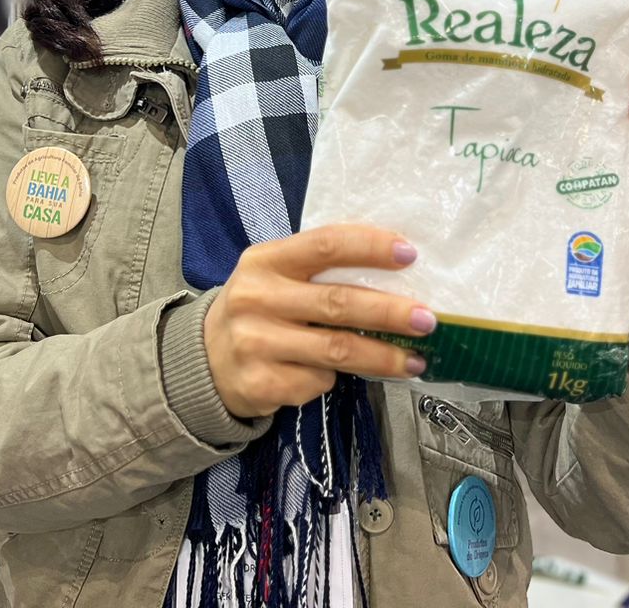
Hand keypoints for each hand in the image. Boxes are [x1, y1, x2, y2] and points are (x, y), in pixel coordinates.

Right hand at [204, 225, 432, 418]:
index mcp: (266, 260)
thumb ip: (318, 270)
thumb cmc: (258, 309)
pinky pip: (317, 382)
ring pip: (337, 350)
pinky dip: (335, 380)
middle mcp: (257, 298)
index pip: (325, 245)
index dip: (370, 248)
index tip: (410, 255)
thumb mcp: (274, 276)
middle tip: (426, 319)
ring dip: (383, 356)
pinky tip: (340, 377)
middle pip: (338, 303)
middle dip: (390, 311)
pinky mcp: (260, 383)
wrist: (203, 360)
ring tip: (415, 359)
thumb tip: (395, 274)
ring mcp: (255, 343)